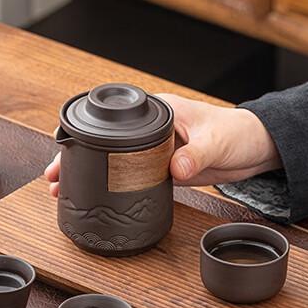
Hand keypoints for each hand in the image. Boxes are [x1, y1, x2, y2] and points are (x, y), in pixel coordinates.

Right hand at [44, 93, 280, 195]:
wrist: (253, 150)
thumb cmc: (235, 132)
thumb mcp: (214, 141)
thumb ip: (195, 154)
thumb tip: (176, 166)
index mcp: (157, 111)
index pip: (112, 117)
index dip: (85, 129)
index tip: (63, 142)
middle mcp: (150, 129)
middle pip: (104, 142)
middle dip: (76, 156)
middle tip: (53, 176)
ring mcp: (153, 151)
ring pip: (111, 161)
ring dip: (89, 174)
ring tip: (63, 190)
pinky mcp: (161, 170)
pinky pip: (130, 177)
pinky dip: (111, 186)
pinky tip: (95, 197)